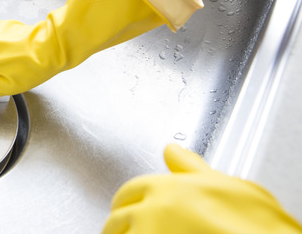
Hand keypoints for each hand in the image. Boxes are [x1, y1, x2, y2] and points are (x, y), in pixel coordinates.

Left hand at [103, 144, 301, 233]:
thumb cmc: (258, 226)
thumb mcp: (227, 186)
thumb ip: (191, 169)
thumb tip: (173, 152)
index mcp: (166, 188)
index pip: (131, 191)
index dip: (131, 201)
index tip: (130, 206)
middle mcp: (151, 211)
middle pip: (118, 218)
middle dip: (123, 224)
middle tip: (133, 230)